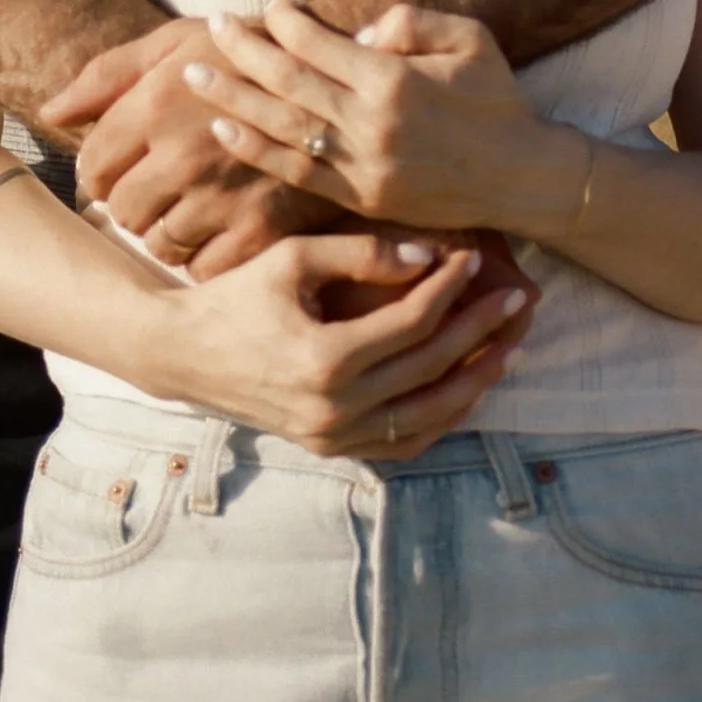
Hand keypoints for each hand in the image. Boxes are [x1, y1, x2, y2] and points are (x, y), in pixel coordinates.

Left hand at [42, 16, 336, 269]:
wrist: (342, 83)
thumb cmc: (247, 55)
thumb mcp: (177, 41)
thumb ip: (108, 75)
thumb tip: (50, 113)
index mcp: (156, 103)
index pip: (92, 168)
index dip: (102, 174)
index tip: (124, 170)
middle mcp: (183, 154)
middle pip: (121, 212)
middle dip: (134, 204)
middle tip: (161, 190)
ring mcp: (222, 197)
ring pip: (159, 245)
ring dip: (168, 232)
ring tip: (193, 206)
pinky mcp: (259, 232)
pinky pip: (202, 270)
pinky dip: (206, 257)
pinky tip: (221, 228)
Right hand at [148, 232, 532, 460]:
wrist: (185, 353)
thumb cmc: (238, 296)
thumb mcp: (294, 260)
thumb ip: (361, 254)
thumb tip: (428, 256)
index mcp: (325, 359)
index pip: (412, 323)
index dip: (450, 288)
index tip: (476, 258)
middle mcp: (334, 408)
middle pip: (430, 369)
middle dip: (479, 330)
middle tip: (516, 300)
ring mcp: (333, 436)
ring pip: (426, 417)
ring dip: (473, 382)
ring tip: (506, 348)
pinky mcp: (330, 447)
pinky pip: (402, 443)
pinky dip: (440, 420)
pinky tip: (464, 389)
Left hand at [185, 0, 588, 238]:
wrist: (521, 176)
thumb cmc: (497, 98)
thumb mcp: (471, 39)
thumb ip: (415, 22)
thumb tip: (363, 31)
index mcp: (395, 80)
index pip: (321, 46)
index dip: (288, 23)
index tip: (269, 5)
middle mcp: (371, 125)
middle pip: (289, 84)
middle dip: (245, 52)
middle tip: (212, 25)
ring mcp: (362, 167)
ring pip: (282, 129)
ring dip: (234, 100)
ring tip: (196, 75)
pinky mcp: (360, 198)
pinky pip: (296, 173)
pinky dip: (256, 151)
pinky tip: (226, 130)